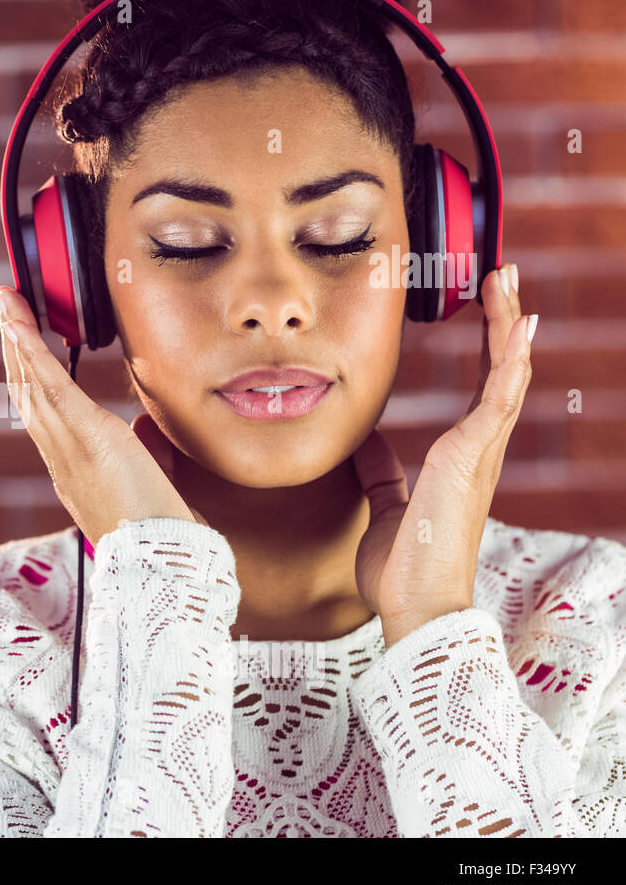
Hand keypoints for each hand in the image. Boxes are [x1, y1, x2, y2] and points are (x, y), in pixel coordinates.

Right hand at [0, 285, 207, 546]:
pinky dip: (29, 351)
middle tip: (4, 305)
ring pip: (28, 381)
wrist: (158, 560)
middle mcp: (57, 455)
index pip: (41, 409)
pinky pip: (47, 386)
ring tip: (5, 299)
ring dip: (14, 336)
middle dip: (12, 345)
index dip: (27, 371)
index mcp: (69, 465)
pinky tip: (17, 322)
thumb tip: (144, 421)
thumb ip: (143, 446)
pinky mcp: (84, 437)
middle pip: (24, 389)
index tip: (20, 340)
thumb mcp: (149, 477)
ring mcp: (65, 446)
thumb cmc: (158, 528)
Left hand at [351, 263, 535, 647]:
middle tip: (505, 278)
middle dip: (505, 323)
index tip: (488, 311)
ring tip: (509, 280)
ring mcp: (479, 453)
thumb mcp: (386, 507)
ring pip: (506, 375)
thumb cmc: (404, 568)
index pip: (480, 392)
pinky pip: (498, 398)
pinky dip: (509, 359)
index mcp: (461, 461)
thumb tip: (367, 445)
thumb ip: (381, 475)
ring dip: (509, 325)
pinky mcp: (470, 457)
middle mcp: (478, 452)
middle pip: (502, 373)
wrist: (414, 606)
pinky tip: (518, 325)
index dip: (488, 350)